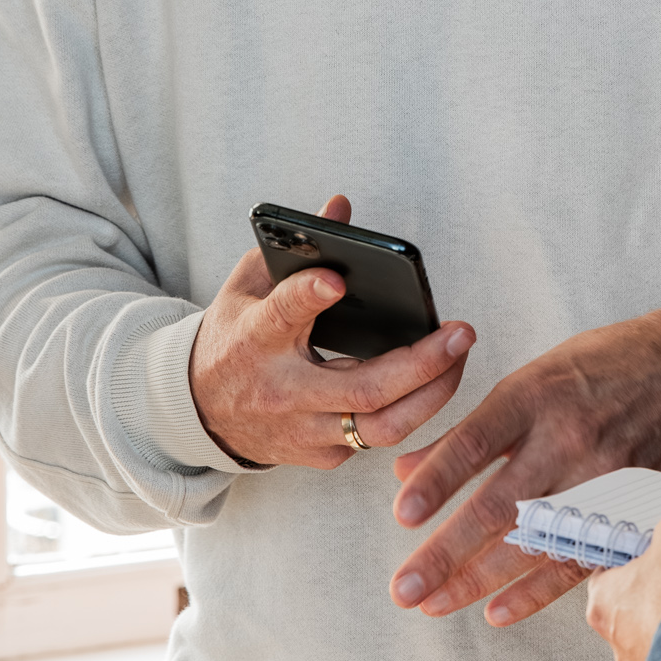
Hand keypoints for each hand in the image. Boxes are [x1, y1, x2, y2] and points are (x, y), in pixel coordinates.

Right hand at [189, 194, 474, 468]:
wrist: (199, 412)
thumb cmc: (234, 337)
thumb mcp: (249, 284)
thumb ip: (294, 247)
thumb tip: (342, 206)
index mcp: (255, 339)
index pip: (282, 316)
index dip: (309, 296)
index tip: (337, 279)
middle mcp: (282, 392)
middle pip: (362, 388)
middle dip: (422, 364)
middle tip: (461, 333)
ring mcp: (304, 431)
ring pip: (383, 427)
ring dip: (434, 394)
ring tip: (460, 355)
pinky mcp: (323, 455)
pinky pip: (378, 438)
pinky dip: (412, 409)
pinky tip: (436, 381)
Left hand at [389, 306, 660, 626]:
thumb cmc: (604, 366)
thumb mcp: (532, 377)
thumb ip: (471, 428)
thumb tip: (408, 469)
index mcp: (536, 396)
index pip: (476, 444)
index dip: (437, 481)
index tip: (402, 516)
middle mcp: (566, 439)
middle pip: (499, 505)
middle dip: (447, 552)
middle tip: (405, 587)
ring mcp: (600, 477)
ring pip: (533, 540)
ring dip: (479, 579)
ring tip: (434, 604)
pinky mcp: (625, 508)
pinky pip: (576, 559)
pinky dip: (535, 591)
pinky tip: (496, 611)